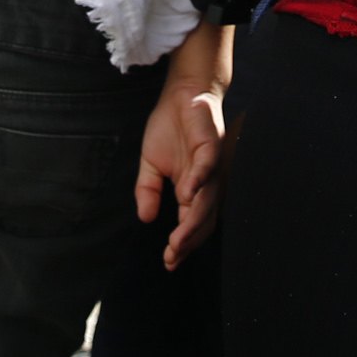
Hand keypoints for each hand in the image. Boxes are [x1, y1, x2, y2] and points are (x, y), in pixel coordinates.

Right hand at [134, 77, 226, 267]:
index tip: (169, 261)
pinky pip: (207, 168)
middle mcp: (204, 183)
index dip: (181, 244)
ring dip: (193, 222)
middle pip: (203, 220)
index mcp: (191, 189)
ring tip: (178, 240)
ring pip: (207, 201)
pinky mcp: (211, 146)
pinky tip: (186, 196)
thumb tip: (145, 218)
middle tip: (173, 257)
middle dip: (189, 241)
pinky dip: (199, 183)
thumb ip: (148, 191)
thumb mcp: (150, 164)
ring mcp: (210, 166)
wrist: (181, 95)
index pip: (190, 223)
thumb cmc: (169, 128)